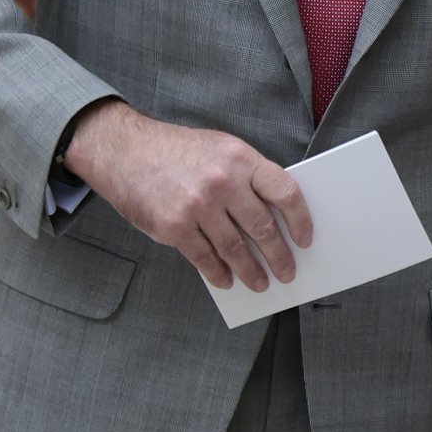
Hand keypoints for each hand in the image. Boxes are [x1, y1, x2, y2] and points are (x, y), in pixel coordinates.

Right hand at [63, 99, 311, 292]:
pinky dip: (218, 273)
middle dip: (279, 255)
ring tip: (261, 282)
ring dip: (251, 271)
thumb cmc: (178, 150)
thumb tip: (273, 214)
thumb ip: (247, 176)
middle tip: (287, 271)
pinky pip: (204, 257)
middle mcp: (223, 182)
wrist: (126, 151)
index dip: (300, 219)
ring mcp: (198, 206)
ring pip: (235, 248)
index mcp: (241, 158)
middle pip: (262, 227)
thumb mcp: (221, 149)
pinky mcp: (173, 227)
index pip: (285, 192)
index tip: (305, 239)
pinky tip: (226, 280)